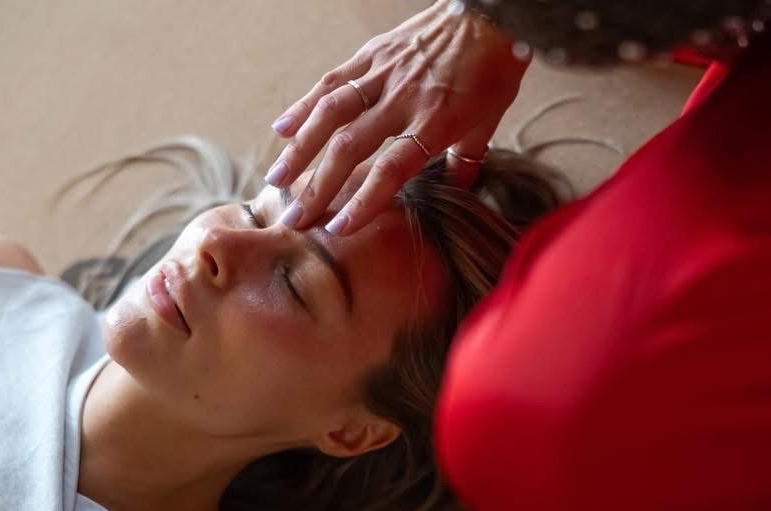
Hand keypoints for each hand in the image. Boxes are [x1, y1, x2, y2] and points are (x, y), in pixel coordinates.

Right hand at [266, 0, 530, 234]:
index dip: (364, 200)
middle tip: (295, 218)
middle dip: (318, 185)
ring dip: (300, 149)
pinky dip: (304, 105)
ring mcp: (383, 74)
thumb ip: (465, 160)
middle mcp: (403, 99)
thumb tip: (456, 193)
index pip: (392, 168)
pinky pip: (333, 81)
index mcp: (435, 122)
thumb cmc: (493, 69)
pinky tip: (282, 129)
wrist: (488, 11)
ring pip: (331, 113)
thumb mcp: (487, 122)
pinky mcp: (372, 55)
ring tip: (277, 179)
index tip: (339, 228)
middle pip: (350, 146)